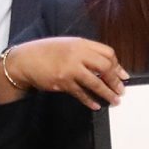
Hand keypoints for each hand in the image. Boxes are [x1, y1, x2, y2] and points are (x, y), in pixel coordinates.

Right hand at [0, 37, 125, 107]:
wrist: (25, 60)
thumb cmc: (46, 52)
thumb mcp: (68, 46)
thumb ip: (85, 53)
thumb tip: (105, 66)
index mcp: (80, 43)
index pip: (107, 52)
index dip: (117, 65)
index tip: (123, 75)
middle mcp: (77, 54)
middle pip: (105, 66)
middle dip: (115, 80)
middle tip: (121, 90)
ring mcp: (70, 68)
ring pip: (95, 82)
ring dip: (107, 93)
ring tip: (115, 101)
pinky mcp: (62, 82)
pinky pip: (81, 93)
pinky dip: (90, 100)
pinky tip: (96, 105)